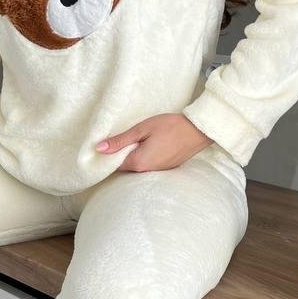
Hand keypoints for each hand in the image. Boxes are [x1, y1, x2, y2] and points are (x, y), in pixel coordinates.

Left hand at [95, 113, 212, 171]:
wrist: (198, 130)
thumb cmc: (170, 126)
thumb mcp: (142, 129)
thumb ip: (120, 140)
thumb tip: (99, 148)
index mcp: (138, 163)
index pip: (114, 165)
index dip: (109, 154)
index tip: (107, 143)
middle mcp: (147, 171)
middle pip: (126, 166)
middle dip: (121, 155)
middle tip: (123, 137)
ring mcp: (158, 171)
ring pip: (138, 166)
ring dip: (134, 155)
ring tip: (137, 139)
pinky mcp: (166, 168)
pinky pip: (149, 165)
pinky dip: (145, 156)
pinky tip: (149, 144)